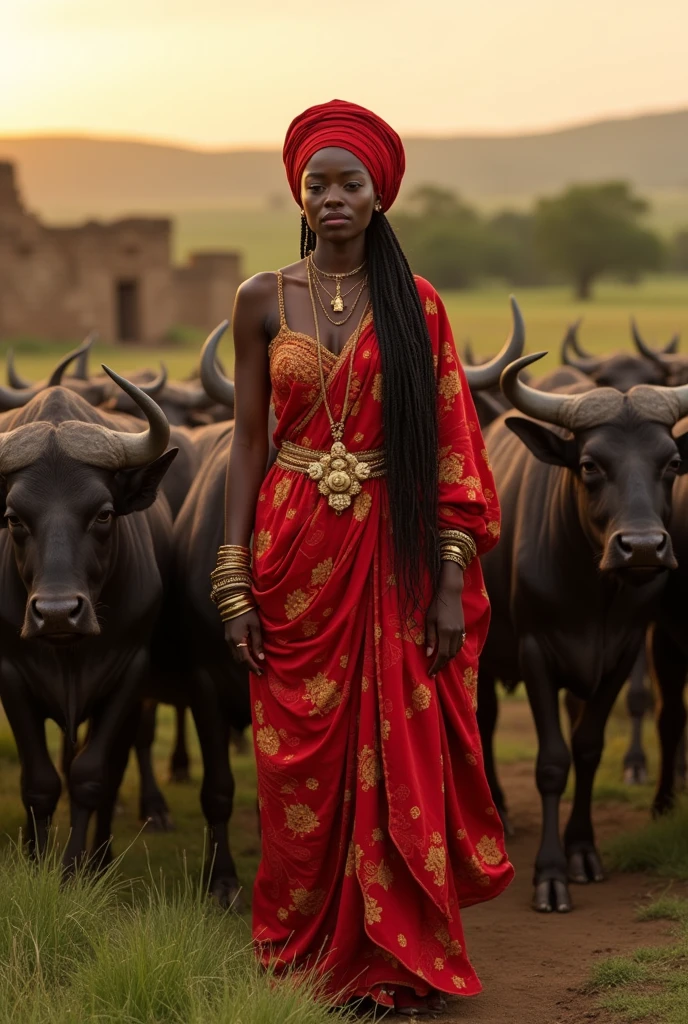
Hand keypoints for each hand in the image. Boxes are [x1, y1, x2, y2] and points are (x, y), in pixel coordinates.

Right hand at [225, 608, 264, 674]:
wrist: (233, 600)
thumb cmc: (247, 612)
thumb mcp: (255, 626)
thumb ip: (257, 643)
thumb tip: (260, 658)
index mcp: (237, 640)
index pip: (245, 659)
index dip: (253, 667)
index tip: (261, 673)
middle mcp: (230, 642)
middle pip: (239, 660)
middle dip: (249, 666)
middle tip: (260, 670)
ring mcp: (227, 639)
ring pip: (236, 656)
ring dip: (245, 661)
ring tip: (256, 663)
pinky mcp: (227, 636)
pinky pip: (234, 650)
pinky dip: (242, 654)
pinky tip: (249, 653)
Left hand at [425, 562, 464, 676]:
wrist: (450, 593)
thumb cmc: (436, 605)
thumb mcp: (429, 621)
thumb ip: (430, 638)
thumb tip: (429, 655)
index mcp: (446, 632)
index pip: (442, 655)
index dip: (436, 666)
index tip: (430, 674)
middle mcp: (455, 634)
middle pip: (449, 655)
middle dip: (441, 665)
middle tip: (432, 672)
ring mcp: (461, 632)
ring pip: (455, 651)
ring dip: (447, 659)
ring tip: (438, 664)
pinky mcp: (463, 629)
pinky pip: (459, 645)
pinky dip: (452, 652)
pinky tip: (446, 653)